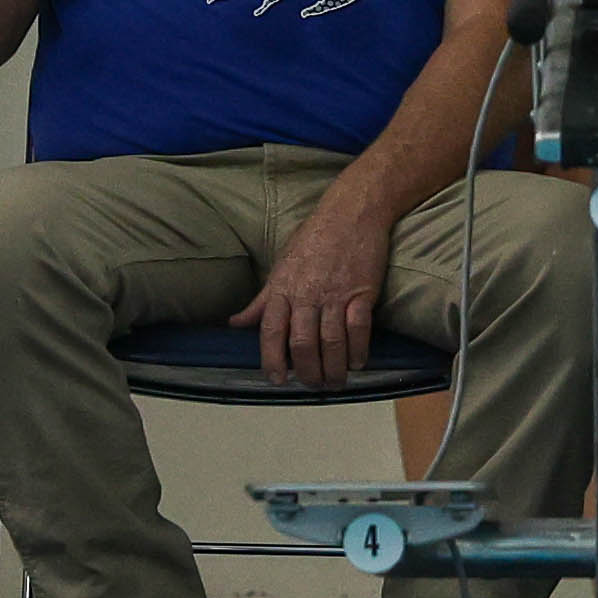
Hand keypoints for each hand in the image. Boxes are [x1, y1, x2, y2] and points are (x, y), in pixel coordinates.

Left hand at [232, 191, 391, 388]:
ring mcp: (335, 294)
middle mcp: (306, 294)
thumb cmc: (314, 238)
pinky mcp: (362, 292)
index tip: (276, 379)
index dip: (271, 359)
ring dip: (333, 368)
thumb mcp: (281, 266)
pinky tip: (358, 363)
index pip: (271, 331)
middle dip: (306, 371)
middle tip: (312, 385)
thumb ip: (261, 300)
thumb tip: (235, 323)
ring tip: (334, 382)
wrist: (352, 212)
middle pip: (302, 343)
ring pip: (331, 342)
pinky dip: (358, 351)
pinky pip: (358, 329)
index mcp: (282, 289)